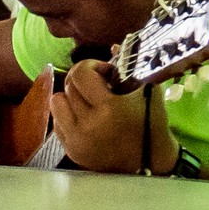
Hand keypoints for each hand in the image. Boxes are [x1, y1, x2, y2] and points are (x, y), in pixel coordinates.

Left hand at [49, 62, 177, 175]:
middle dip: (82, 79)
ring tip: (87, 100)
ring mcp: (77, 139)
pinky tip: (84, 116)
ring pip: (56, 103)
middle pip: (68, 87)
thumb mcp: (149, 93)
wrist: (150, 162)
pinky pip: (57, 122)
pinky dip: (67, 114)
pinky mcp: (71, 150)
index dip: (91, 66)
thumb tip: (112, 48)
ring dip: (70, 96)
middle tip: (97, 83)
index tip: (105, 71)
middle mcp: (88, 124)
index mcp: (109, 108)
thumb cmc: (152, 124)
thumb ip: (131, 69)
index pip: (81, 75)